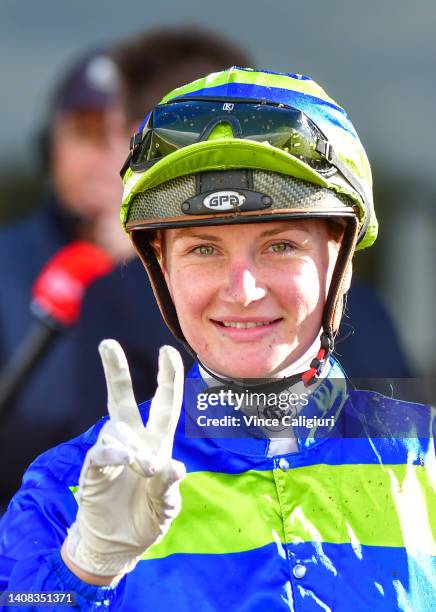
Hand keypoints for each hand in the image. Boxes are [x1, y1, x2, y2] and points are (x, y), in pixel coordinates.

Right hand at [64, 340, 184, 577]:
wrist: (116, 546)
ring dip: (133, 445)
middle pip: (122, 399)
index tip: (167, 350)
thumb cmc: (145, 520)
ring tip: (145, 468)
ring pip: (117, 429)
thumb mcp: (165, 507)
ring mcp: (112, 452)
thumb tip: (174, 467)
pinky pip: (101, 452)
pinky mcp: (94, 469)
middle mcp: (134, 441)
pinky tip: (124, 461)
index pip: (164, 404)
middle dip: (115, 371)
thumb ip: (169, 488)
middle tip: (107, 344)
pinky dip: (114, 454)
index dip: (168, 378)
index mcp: (157, 443)